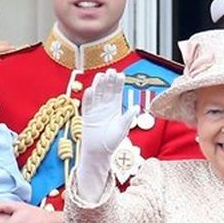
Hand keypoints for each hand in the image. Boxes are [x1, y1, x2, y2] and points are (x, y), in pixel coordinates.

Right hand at [75, 70, 137, 195]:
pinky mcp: (87, 115)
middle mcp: (105, 106)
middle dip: (109, 80)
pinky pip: (87, 104)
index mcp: (115, 107)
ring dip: (98, 85)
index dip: (118, 83)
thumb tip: (136, 107)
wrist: (99, 152)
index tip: (120, 74)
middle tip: (111, 71)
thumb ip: (128, 117)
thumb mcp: (122, 128)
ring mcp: (95, 109)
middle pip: (107, 90)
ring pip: (97, 94)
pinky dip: (88, 97)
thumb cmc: (112, 141)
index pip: (117, 92)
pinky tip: (91, 89)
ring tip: (101, 76)